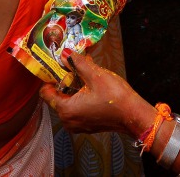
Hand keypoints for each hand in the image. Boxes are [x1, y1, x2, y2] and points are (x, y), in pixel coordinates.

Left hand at [39, 52, 153, 136]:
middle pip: (56, 97)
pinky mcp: (87, 125)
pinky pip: (77, 109)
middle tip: (74, 67)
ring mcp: (78, 125)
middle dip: (64, 81)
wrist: (134, 116)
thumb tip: (65, 53)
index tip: (58, 66)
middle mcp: (68, 121)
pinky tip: (91, 86)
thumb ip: (77, 63)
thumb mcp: (95, 75)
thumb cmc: (115, 98)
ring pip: (67, 103)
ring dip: (73, 88)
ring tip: (85, 74)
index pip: (46, 93)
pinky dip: (80, 97)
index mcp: (66, 110)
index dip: (50, 78)